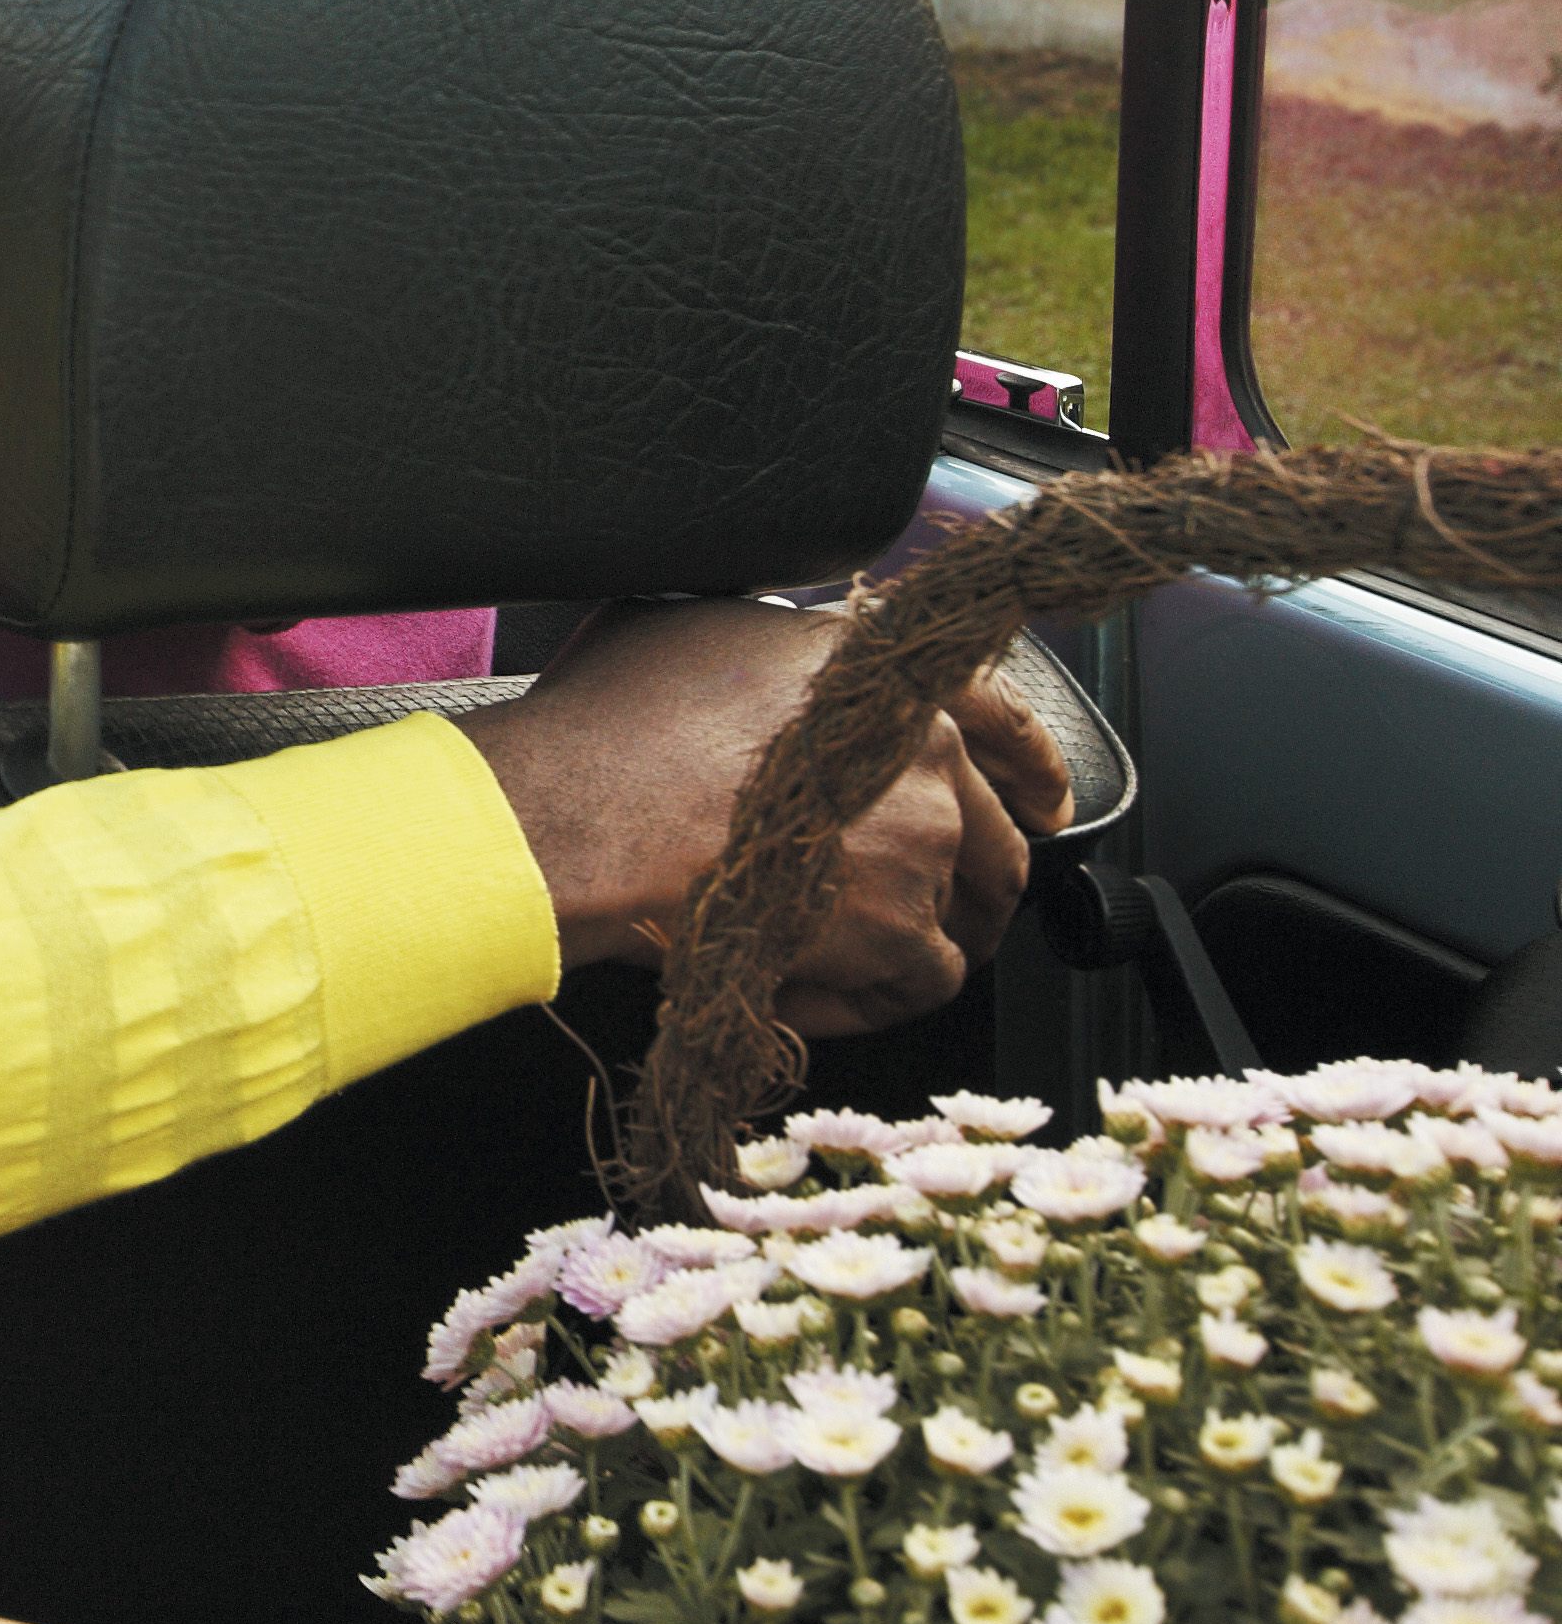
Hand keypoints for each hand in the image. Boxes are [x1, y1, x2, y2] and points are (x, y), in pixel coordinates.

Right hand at [452, 596, 1068, 1037]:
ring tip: (856, 961)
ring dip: (915, 942)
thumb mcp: (694, 626)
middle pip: (994, 836)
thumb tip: (764, 647)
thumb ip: (770, 640)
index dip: (1029, 765)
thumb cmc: (611, 723)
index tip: (1041, 800)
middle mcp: (924, 756)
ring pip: (964, 917)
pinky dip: (872, 997)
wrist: (581, 816)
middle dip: (970, 880)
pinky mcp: (897, 935)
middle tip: (925, 905)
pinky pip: (920, 983)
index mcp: (886, 676)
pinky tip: (814, 991)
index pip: (1004, 716)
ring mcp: (921, 848)